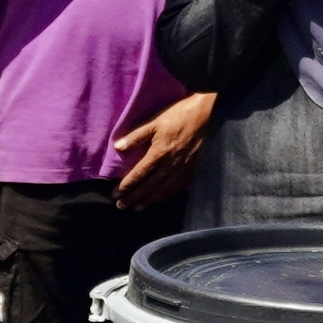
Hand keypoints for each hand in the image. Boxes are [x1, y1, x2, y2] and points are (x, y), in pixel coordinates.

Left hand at [112, 88, 215, 208]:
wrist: (207, 115)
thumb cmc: (178, 116)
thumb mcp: (155, 122)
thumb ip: (136, 136)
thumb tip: (118, 147)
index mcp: (159, 153)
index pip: (139, 174)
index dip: (126, 185)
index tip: (115, 194)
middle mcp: (170, 165)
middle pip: (149, 186)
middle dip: (134, 197)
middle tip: (121, 206)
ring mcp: (182, 169)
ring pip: (162, 190)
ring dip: (148, 200)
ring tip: (137, 207)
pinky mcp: (191, 169)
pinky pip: (176, 187)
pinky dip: (165, 195)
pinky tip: (159, 199)